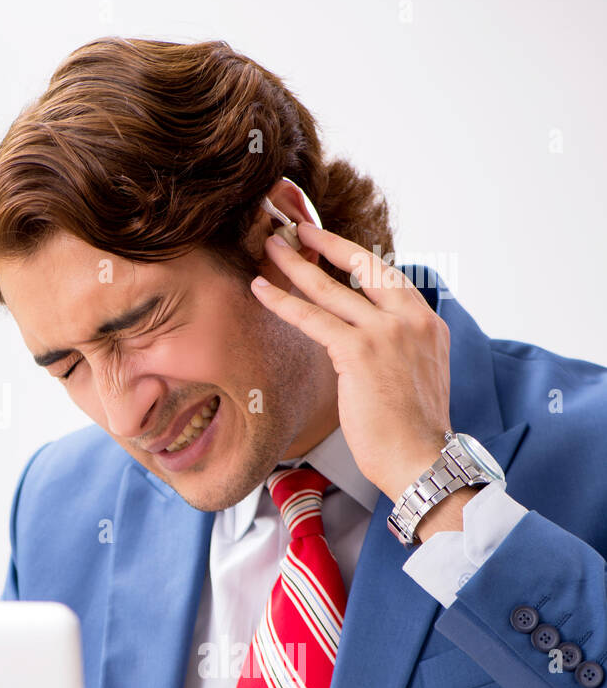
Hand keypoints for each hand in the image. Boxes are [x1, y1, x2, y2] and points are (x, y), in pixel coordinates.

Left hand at [250, 222, 450, 500]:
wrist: (421, 459)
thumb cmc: (410, 429)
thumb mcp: (413, 374)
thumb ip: (394, 347)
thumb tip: (360, 339)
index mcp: (427, 323)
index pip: (386, 277)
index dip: (353, 256)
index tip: (329, 244)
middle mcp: (411, 319)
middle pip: (361, 267)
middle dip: (324, 244)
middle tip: (295, 228)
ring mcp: (386, 332)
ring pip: (331, 288)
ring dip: (295, 264)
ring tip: (269, 247)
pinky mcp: (359, 351)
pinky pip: (312, 318)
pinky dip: (282, 302)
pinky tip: (260, 289)